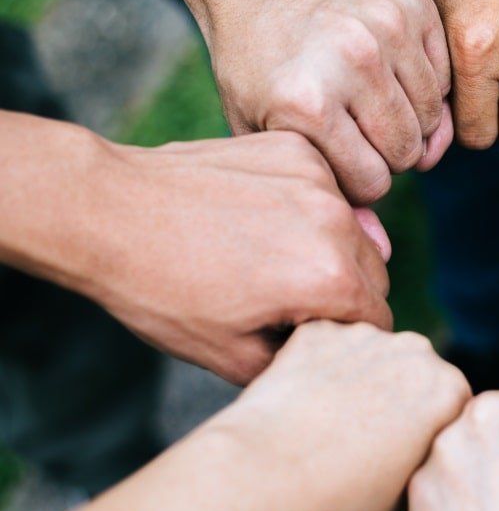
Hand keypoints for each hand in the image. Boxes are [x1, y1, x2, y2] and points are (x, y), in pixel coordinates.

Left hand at [91, 133, 393, 383]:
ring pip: (355, 230)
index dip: (345, 337)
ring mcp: (317, 178)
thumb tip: (336, 352)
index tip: (308, 336)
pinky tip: (260, 219)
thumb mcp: (232, 356)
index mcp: (329, 279)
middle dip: (342, 294)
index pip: (377, 322)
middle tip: (285, 302)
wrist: (108, 212)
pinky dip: (307, 208)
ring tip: (269, 259)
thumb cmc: (162, 291)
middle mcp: (336, 222)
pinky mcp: (296, 150)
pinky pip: (327, 190)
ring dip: (329, 249)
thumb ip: (302, 360)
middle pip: (375, 274)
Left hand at [204, 0, 452, 203]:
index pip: (373, 182)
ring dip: (408, 121)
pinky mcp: (413, 3)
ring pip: (431, 116)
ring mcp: (387, 29)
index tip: (337, 160)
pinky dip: (423, 86)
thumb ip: (318, 191)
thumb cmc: (255, 59)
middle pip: (407, 151)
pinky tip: (389, 75)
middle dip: (386, 154)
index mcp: (307, 103)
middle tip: (357, 133)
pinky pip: (443, 75)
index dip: (357, 182)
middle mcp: (351, 63)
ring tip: (371, 106)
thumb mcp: (261, 130)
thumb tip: (380, 250)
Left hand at [207, 321, 469, 510]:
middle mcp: (416, 351)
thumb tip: (424, 442)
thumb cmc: (343, 492)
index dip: (423, 429)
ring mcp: (366, 336)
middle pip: (413, 371)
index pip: (447, 404)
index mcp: (448, 390)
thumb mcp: (410, 488)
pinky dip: (318, 367)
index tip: (396, 451)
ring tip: (327, 420)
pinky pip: (327, 347)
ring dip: (358, 376)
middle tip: (360, 435)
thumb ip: (429, 452)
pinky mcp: (321, 330)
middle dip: (396, 393)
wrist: (270, 471)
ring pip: (370, 354)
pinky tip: (302, 402)